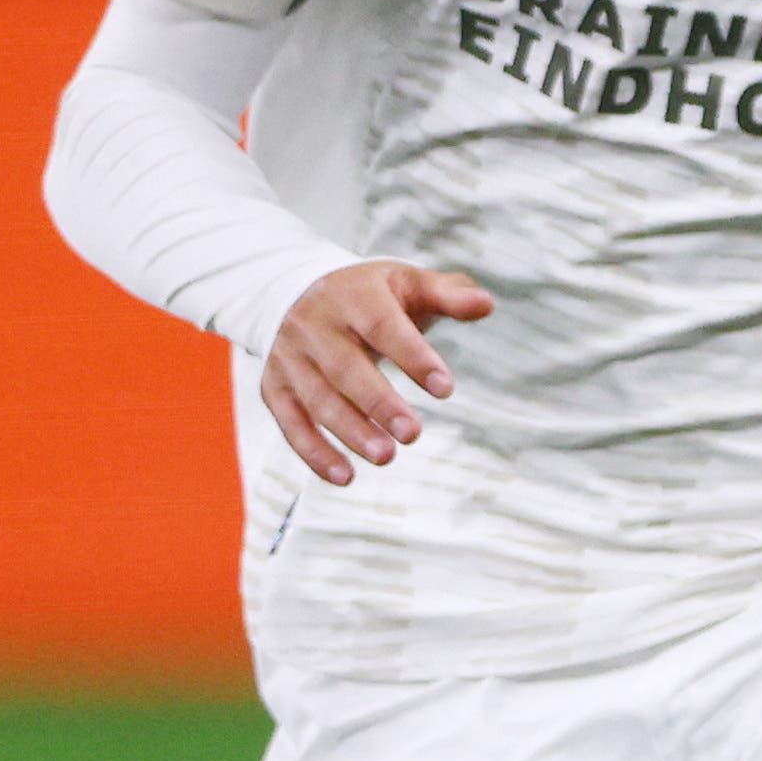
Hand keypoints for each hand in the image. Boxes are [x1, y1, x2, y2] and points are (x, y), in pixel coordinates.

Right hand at [257, 258, 489, 487]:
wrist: (295, 290)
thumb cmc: (368, 295)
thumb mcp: (406, 284)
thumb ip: (447, 294)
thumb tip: (486, 304)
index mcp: (353, 295)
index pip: (382, 326)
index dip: (413, 357)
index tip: (446, 389)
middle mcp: (315, 325)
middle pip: (346, 368)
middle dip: (379, 403)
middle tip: (414, 435)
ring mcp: (291, 357)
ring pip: (318, 399)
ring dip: (350, 431)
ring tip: (386, 457)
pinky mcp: (274, 386)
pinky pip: (290, 423)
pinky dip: (314, 452)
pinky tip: (345, 477)